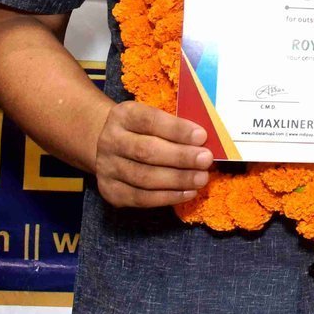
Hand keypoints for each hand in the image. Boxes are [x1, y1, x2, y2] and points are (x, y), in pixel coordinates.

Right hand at [93, 100, 212, 207]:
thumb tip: (205, 140)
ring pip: (144, 177)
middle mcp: (111, 141)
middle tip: (206, 160)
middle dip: (180, 157)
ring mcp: (107, 168)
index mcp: (123, 116)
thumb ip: (175, 126)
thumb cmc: (144, 130)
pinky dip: (167, 197)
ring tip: (201, 178)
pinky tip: (188, 193)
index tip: (202, 136)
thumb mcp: (154, 118)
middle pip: (146, 151)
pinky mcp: (110, 191)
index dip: (177, 129)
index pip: (150, 121)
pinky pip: (140, 198)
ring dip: (177, 180)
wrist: (108, 145)